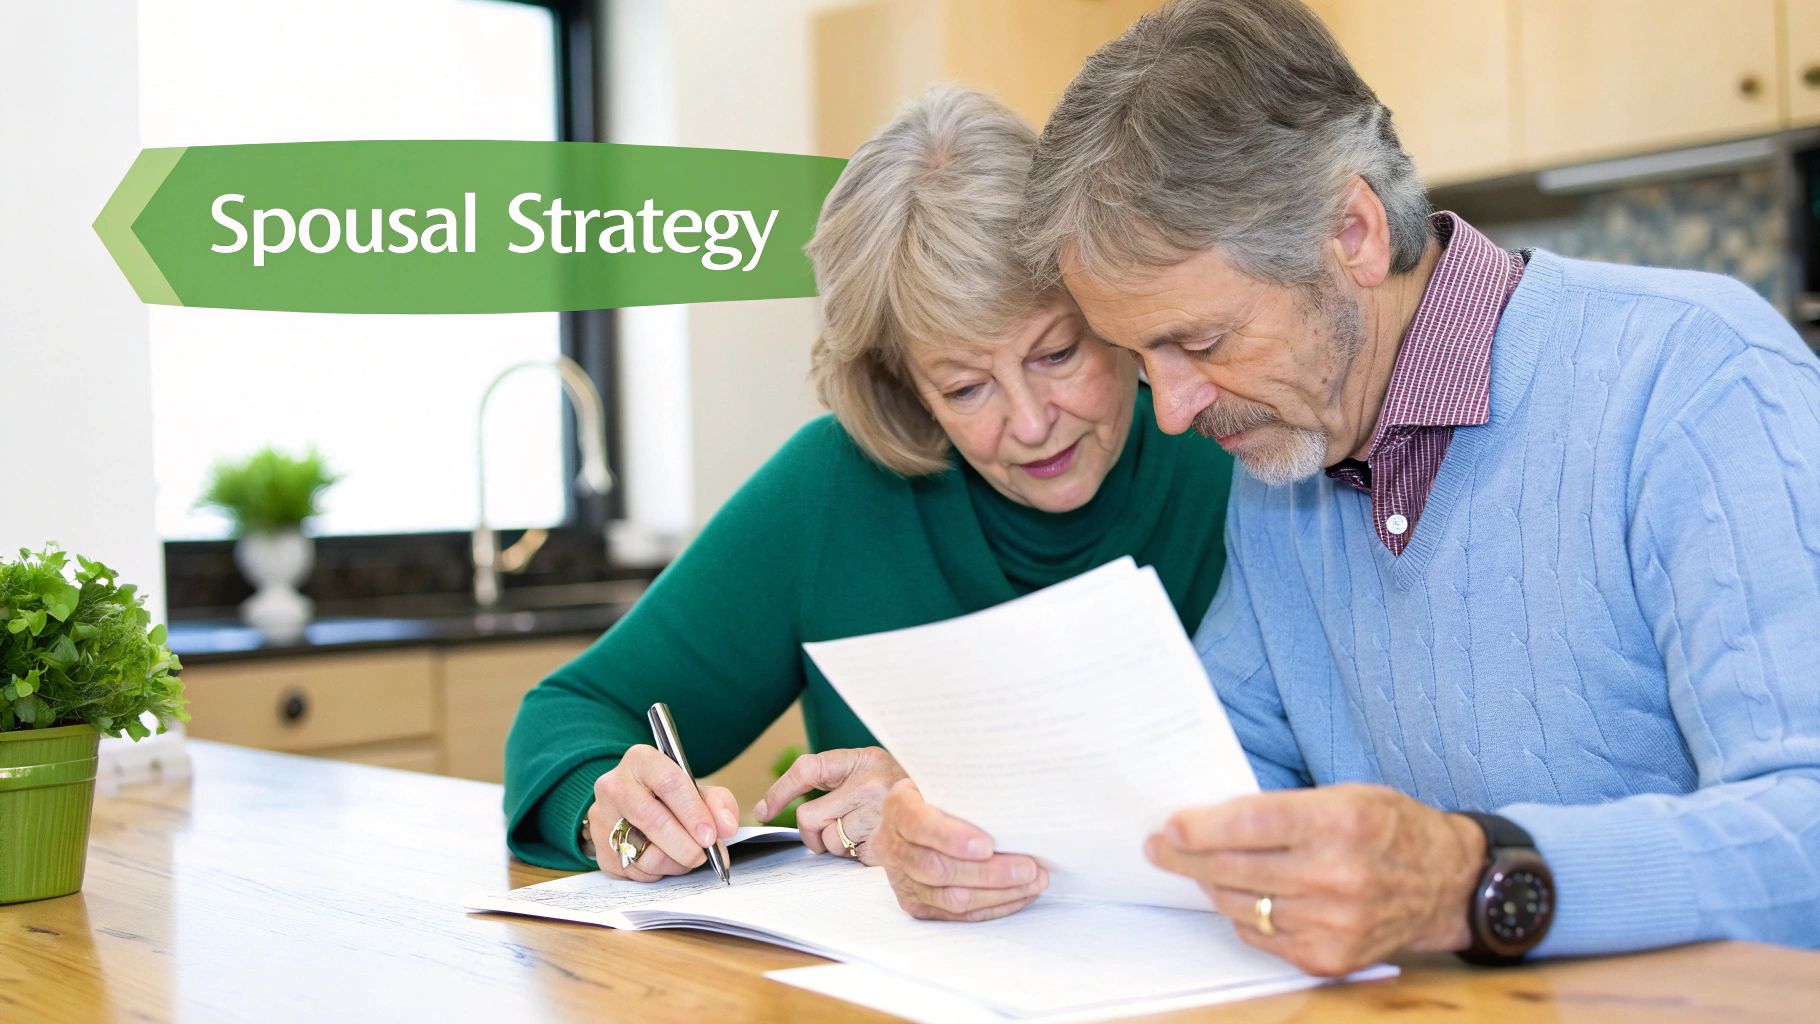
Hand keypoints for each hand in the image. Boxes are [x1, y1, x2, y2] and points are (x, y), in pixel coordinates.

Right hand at [585, 744, 738, 881]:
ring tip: (685, 855)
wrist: (631, 805)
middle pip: (653, 820)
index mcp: (641, 761)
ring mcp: (602, 819)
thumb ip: (717, 803)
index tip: (711, 835)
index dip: (693, 812)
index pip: (669, 783)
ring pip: (644, 853)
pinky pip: (635, 872)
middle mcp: (614, 786)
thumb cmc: (668, 796)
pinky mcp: (600, 849)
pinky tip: (663, 857)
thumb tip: (727, 827)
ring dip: (675, 863)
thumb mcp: (695, 789)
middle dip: (685, 845)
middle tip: (704, 854)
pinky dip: (657, 872)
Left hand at [752, 746, 906, 864]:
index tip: (763, 810)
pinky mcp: (885, 842)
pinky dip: (856, 854)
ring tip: (864, 833)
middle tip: (832, 830)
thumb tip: (767, 807)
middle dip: (813, 831)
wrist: (946, 814)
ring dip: (838, 845)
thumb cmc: (898, 795)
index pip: (808, 770)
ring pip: (827, 841)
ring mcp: (879, 814)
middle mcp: (870, 783)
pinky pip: (848, 855)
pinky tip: (875, 842)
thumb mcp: (870, 773)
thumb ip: (834, 782)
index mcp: (863, 759)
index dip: (779, 791)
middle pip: (809, 817)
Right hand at [872, 779, 1047, 921]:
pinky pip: (958, 916)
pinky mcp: (917, 906)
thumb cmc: (940, 796)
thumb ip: (967, 791)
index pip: (919, 825)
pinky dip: (993, 907)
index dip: (952, 838)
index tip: (988, 845)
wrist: (912, 821)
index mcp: (898, 809)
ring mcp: (902, 882)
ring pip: (951, 898)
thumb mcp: (945, 783)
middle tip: (1029, 868)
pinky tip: (1019, 895)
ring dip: (998, 894)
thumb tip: (1015, 801)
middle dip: (988, 872)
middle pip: (937, 868)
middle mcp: (893, 848)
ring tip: (1034, 882)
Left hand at [1145, 784, 1484, 976]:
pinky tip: (1240, 895)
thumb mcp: (1345, 796)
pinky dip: (1243, 914)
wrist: (1448, 885)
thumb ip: (1282, 807)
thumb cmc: (1390, 830)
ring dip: (1210, 884)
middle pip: (1235, 867)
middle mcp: (1336, 876)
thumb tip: (1209, 818)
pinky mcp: (1328, 957)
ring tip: (1196, 867)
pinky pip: (1261, 935)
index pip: (1249, 823)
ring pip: (1240, 904)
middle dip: (1186, 856)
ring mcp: (1332, 923)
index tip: (1170, 824)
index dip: (1200, 826)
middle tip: (1160, 846)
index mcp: (1340, 823)